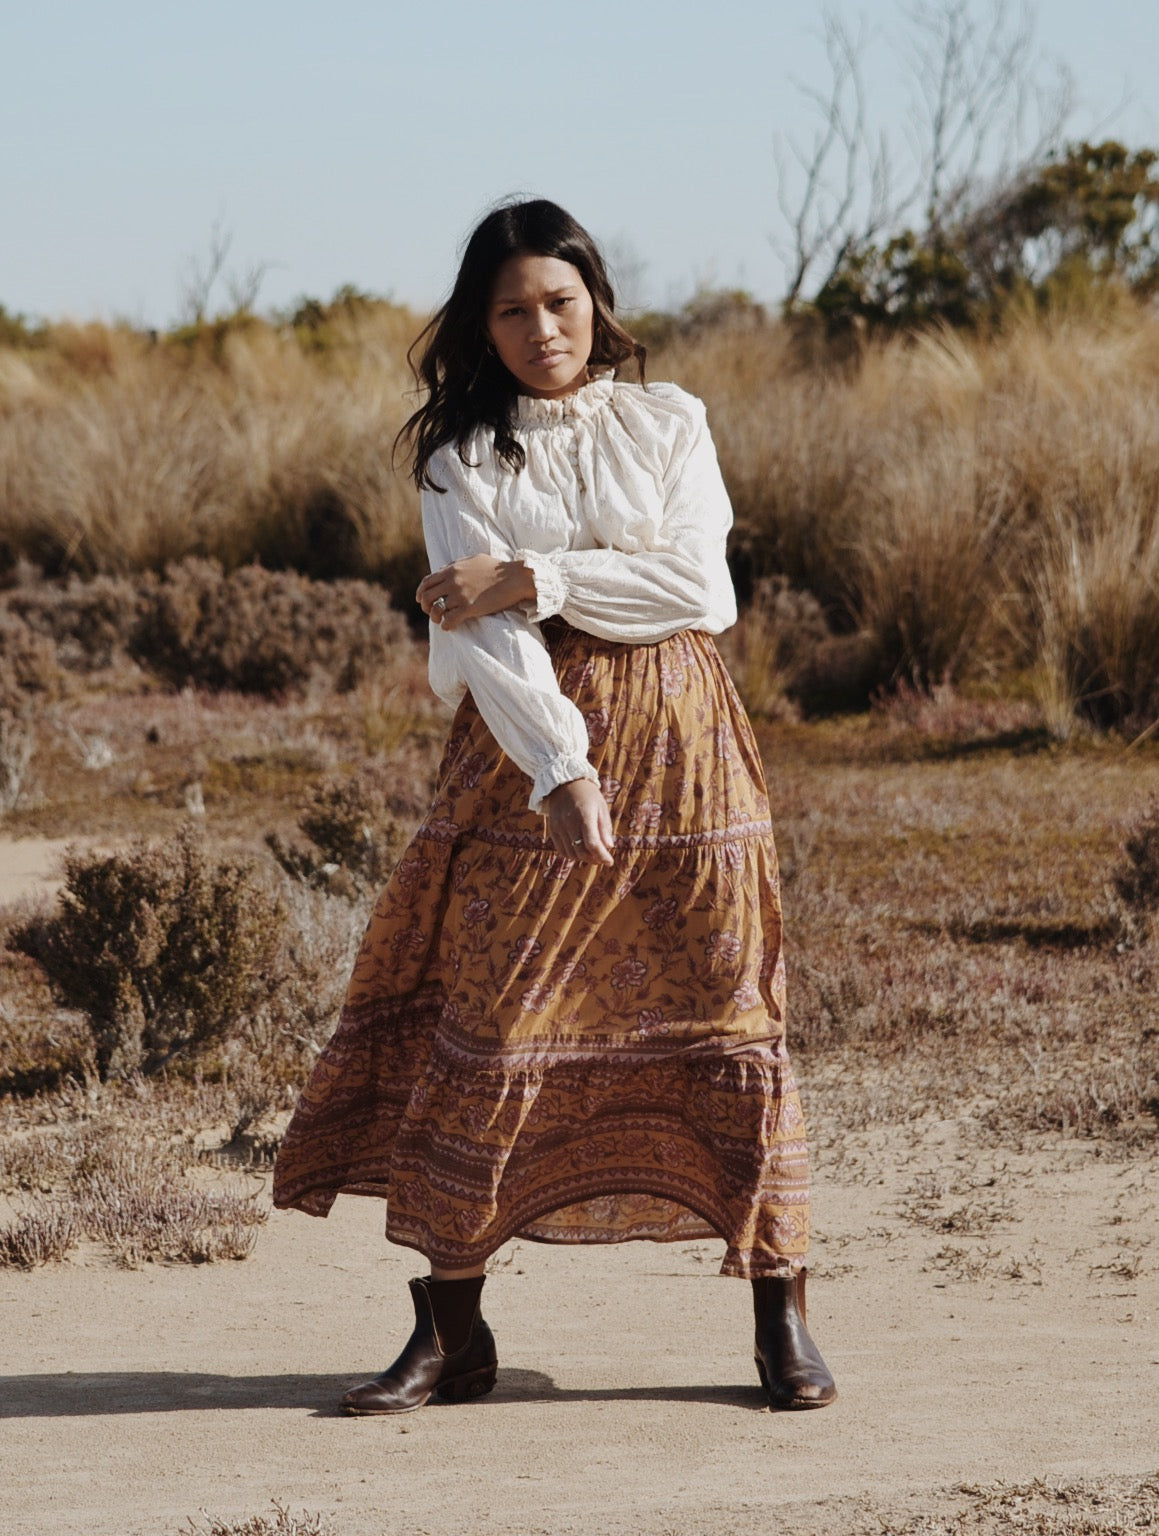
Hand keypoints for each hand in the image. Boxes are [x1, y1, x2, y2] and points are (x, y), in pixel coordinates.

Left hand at [416, 555, 535, 630]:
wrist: (514, 577)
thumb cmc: (497, 568)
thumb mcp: (473, 560)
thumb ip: (456, 565)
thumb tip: (443, 570)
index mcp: (451, 569)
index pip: (427, 582)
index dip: (421, 593)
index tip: (421, 600)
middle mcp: (452, 582)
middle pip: (427, 597)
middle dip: (426, 607)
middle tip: (431, 612)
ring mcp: (460, 595)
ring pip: (436, 610)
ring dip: (435, 618)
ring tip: (440, 621)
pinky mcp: (469, 608)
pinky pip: (449, 621)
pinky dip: (446, 626)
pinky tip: (449, 626)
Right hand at [544, 778, 614, 865]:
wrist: (564, 782)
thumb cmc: (587, 794)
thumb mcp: (601, 806)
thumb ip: (604, 827)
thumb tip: (609, 847)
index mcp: (584, 815)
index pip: (592, 843)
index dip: (602, 856)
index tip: (610, 861)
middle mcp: (569, 822)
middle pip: (581, 851)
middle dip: (594, 859)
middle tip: (602, 859)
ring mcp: (559, 826)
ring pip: (571, 853)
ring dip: (583, 858)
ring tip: (592, 854)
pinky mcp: (553, 829)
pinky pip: (561, 850)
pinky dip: (572, 854)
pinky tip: (580, 851)